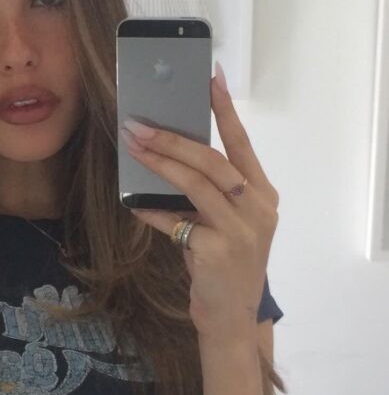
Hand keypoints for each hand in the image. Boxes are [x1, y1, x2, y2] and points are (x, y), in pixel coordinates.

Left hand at [120, 74, 279, 342]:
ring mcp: (240, 231)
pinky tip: (132, 200)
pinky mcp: (216, 252)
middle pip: (212, 161)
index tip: (211, 77)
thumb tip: (166, 155)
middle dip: (173, 138)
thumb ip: (208, 193)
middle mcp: (258, 208)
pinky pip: (175, 222)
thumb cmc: (224, 264)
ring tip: (134, 146)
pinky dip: (151, 210)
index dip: (225, 109)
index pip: (242, 144)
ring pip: (196, 184)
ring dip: (160, 163)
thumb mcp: (226, 223)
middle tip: (140, 123)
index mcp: (263, 194)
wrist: (232, 318)